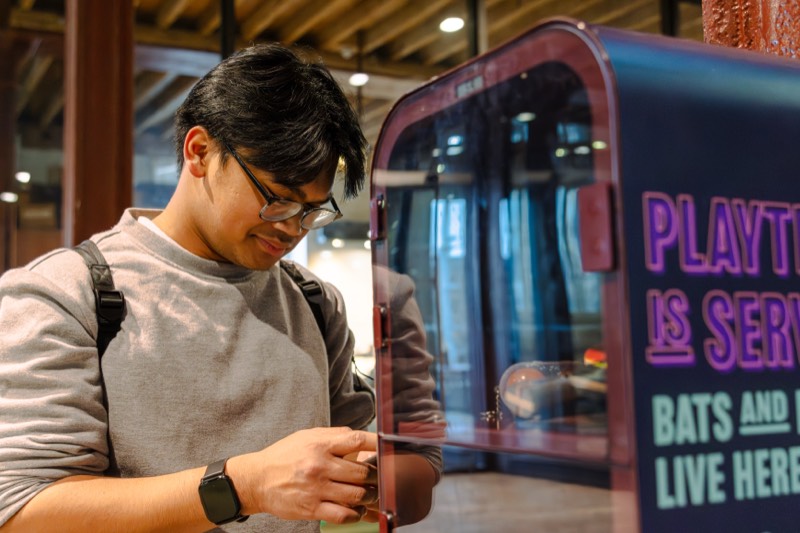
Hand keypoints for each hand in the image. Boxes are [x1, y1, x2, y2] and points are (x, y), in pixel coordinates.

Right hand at [228, 427, 377, 524]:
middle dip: (375, 477)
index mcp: (320, 444)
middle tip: (378, 478)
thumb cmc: (284, 456)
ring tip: (369, 494)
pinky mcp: (311, 508)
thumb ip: (334, 436)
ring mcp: (316, 489)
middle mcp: (320, 465)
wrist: (257, 479)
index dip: (378, 444)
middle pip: (362, 472)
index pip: (357, 441)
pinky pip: (343, 514)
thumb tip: (360, 437)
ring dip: (368, 496)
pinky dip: (355, 513)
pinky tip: (356, 509)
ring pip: (357, 495)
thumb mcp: (307, 436)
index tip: (390, 447)